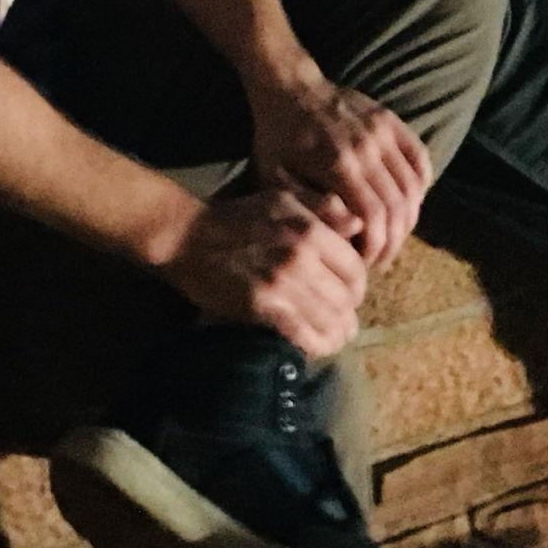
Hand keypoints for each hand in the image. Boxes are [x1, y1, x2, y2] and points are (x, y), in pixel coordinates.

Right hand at [160, 187, 367, 358]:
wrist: (189, 237)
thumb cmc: (239, 217)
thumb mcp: (284, 200)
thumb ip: (324, 208)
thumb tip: (358, 224)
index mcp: (310, 229)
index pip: (355, 267)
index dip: (357, 285)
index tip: (350, 294)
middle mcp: (302, 256)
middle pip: (346, 296)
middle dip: (349, 312)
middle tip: (345, 320)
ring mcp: (282, 282)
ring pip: (330, 318)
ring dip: (338, 332)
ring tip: (338, 337)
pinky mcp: (262, 306)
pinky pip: (304, 333)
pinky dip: (319, 344)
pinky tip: (322, 347)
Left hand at [251, 75, 432, 268]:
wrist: (289, 87)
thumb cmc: (277, 138)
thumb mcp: (276, 178)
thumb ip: (311, 206)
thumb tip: (351, 229)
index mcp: (338, 164)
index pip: (374, 218)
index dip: (375, 248)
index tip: (364, 264)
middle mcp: (368, 146)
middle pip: (399, 207)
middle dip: (393, 242)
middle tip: (380, 260)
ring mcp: (384, 131)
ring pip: (414, 186)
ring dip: (409, 219)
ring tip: (393, 237)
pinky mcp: (392, 121)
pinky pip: (420, 159)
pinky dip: (421, 187)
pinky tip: (407, 204)